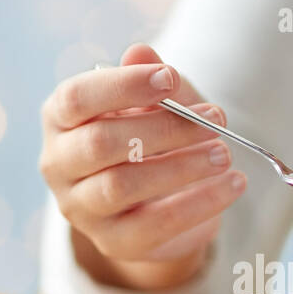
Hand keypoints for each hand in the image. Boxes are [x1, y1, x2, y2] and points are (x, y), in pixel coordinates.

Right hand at [39, 43, 246, 290]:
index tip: (170, 78)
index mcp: (61, 120)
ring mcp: (81, 208)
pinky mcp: (113, 242)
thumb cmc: (151, 138)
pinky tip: (233, 185)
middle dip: (163, 128)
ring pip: (122, 186)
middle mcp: (59, 165)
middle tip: (214, 119)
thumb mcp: (158, 105)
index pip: (77, 98)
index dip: (123, 86)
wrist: (159, 202)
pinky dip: (199, 203)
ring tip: (225, 154)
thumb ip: (151, 83)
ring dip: (181, 167)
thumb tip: (142, 51)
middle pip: (100, 143)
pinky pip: (155, 225)